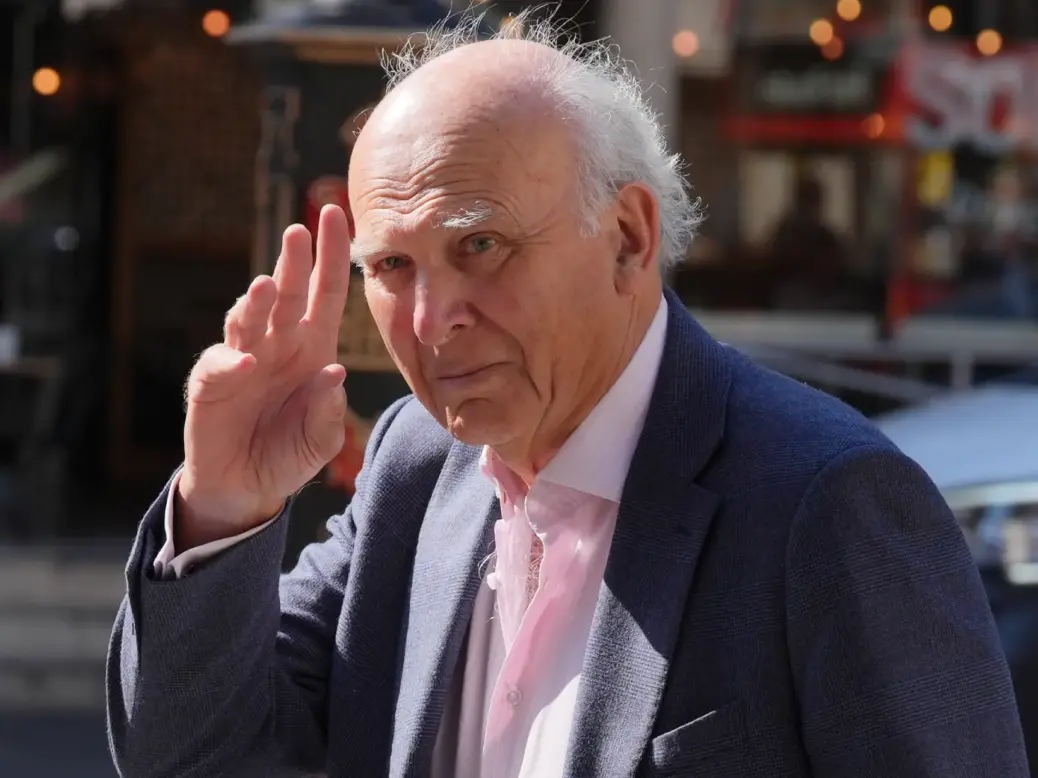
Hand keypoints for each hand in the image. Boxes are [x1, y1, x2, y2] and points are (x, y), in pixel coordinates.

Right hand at [176, 205, 350, 547]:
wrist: (246, 487)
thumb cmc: (289, 453)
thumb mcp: (320, 441)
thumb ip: (327, 412)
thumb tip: (334, 375)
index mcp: (314, 348)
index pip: (327, 293)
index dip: (333, 256)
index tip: (338, 214)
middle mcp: (279, 344)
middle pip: (288, 295)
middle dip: (293, 263)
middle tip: (298, 232)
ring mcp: (243, 359)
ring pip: (250, 318)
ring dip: (257, 302)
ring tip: (266, 287)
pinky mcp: (211, 383)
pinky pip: (220, 365)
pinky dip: (230, 363)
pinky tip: (243, 363)